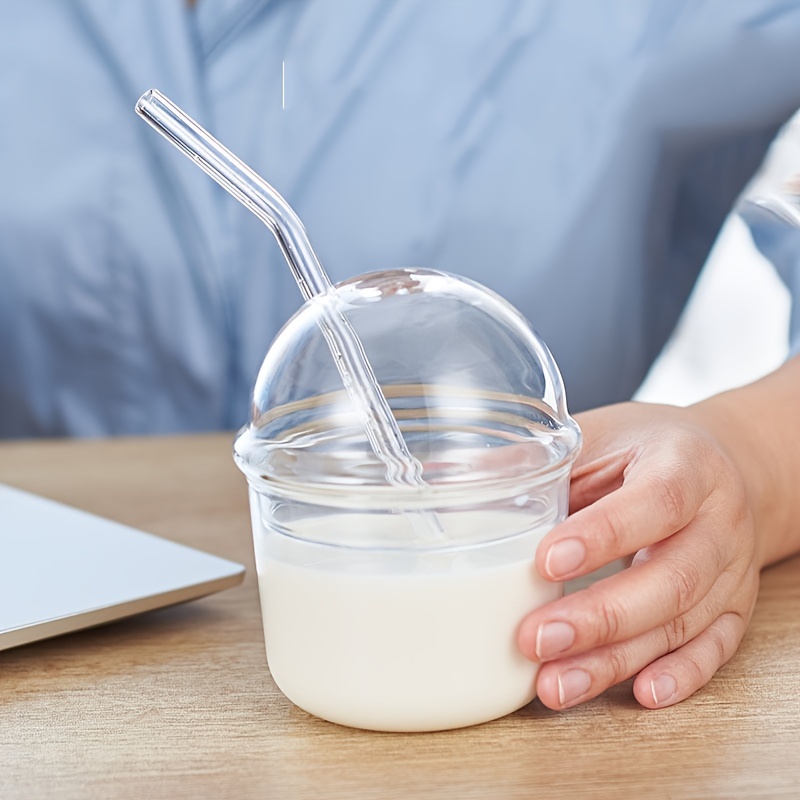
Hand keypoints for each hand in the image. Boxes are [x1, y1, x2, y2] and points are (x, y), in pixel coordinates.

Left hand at [517, 400, 763, 709]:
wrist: (724, 466)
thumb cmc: (646, 448)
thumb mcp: (602, 435)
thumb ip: (548, 460)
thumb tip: (458, 478)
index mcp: (687, 464)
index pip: (656, 502)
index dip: (604, 535)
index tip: (545, 562)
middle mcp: (718, 520)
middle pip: (671, 578)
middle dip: (599, 616)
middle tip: (535, 638)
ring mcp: (731, 569)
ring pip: (683, 623)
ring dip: (617, 659)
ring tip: (556, 683)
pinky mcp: (734, 607)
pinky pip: (713, 648)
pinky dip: (678, 675)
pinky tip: (638, 692)